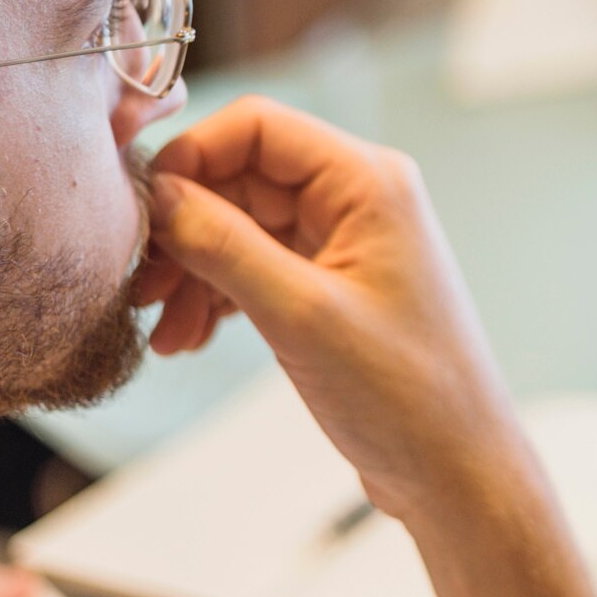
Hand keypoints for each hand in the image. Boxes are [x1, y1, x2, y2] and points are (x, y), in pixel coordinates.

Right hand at [137, 96, 532, 521]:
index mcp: (368, 181)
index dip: (190, 158)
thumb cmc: (404, 394)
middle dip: (185, 228)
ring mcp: (346, 242)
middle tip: (141, 289)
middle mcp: (359, 198)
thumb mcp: (300, 314)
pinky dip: (216, 295)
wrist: (455, 471)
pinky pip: (255, 265)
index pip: (258, 126)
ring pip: (241, 225)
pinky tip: (188, 338)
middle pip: (241, 176)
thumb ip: (224, 246)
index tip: (144, 212)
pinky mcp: (331, 286)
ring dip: (193, 270)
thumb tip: (158, 195)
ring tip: (163, 331)